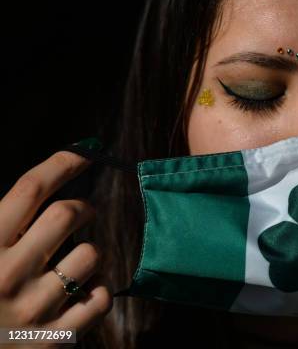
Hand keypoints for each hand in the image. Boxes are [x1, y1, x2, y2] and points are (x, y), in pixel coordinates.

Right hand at [0, 150, 112, 346]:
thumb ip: (7, 219)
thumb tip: (51, 177)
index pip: (29, 189)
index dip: (63, 163)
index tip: (85, 153)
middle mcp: (6, 275)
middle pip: (66, 214)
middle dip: (82, 207)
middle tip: (83, 213)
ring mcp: (33, 310)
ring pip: (91, 254)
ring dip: (90, 253)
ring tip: (73, 263)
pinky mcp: (56, 339)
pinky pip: (102, 298)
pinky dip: (98, 291)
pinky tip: (81, 293)